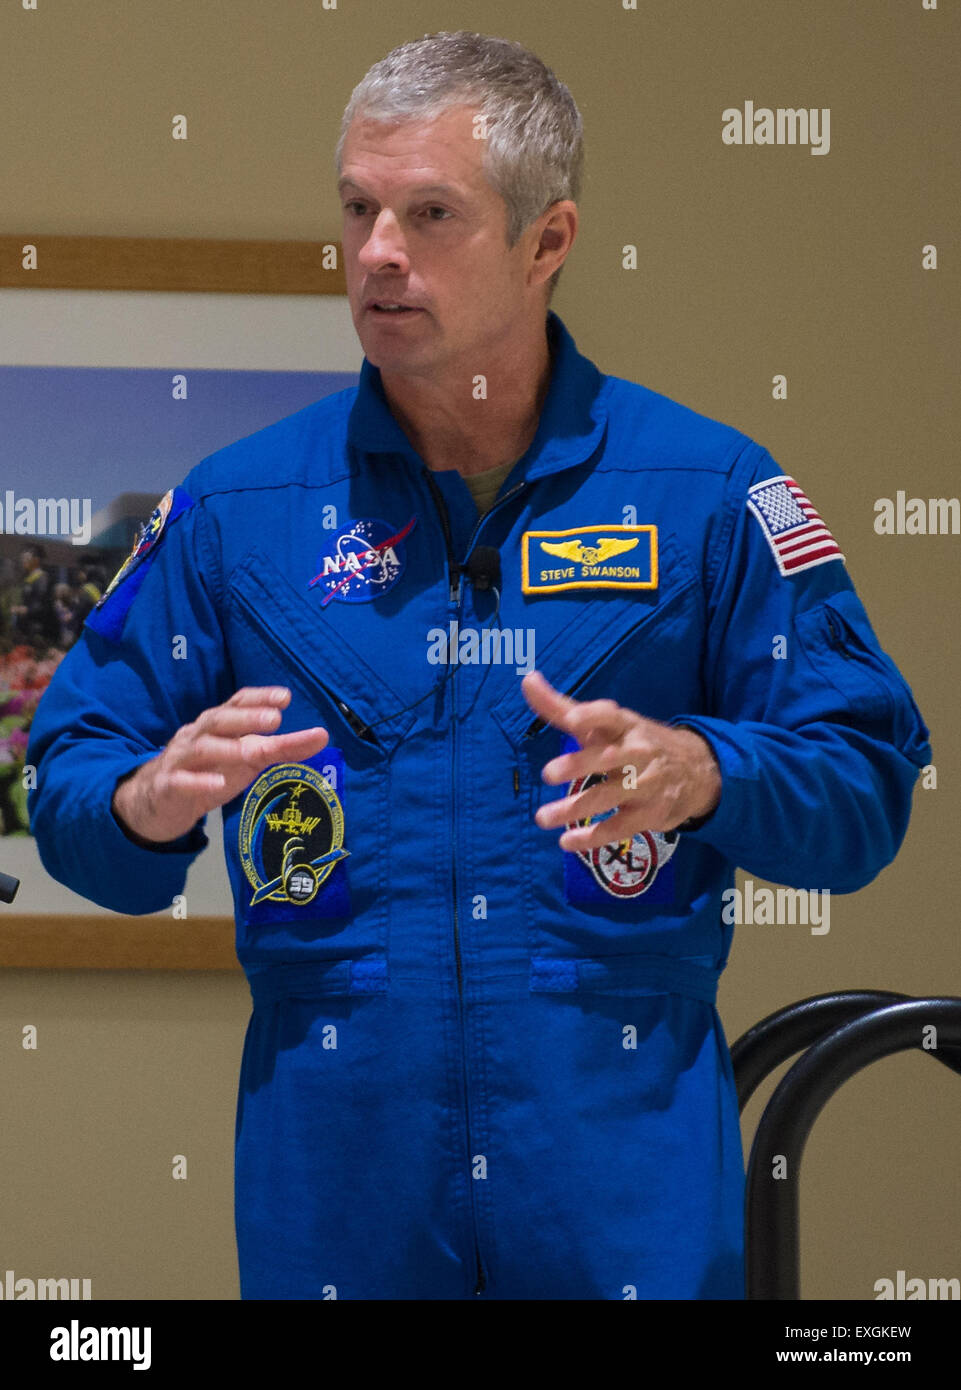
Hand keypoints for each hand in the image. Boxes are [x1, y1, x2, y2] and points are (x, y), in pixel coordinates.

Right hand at [112, 686, 328, 844]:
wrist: (158, 800)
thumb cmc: (210, 771)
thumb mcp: (247, 759)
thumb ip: (281, 747)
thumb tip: (322, 736)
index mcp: (217, 725)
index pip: (236, 703)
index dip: (259, 698)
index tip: (285, 696)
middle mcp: (197, 736)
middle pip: (219, 720)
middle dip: (246, 717)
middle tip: (275, 718)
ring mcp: (180, 760)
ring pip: (201, 749)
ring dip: (228, 748)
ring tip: (253, 751)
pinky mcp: (168, 787)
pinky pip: (180, 782)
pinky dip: (198, 782)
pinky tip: (217, 784)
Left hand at [521, 669, 720, 850]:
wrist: (696, 772)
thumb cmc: (634, 744)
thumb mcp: (604, 725)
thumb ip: (561, 707)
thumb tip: (527, 680)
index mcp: (626, 725)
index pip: (610, 716)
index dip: (592, 716)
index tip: (572, 719)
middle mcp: (638, 752)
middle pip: (608, 758)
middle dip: (578, 765)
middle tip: (547, 774)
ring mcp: (646, 784)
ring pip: (610, 796)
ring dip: (575, 808)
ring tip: (542, 818)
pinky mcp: (650, 814)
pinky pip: (620, 827)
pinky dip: (594, 838)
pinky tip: (567, 842)